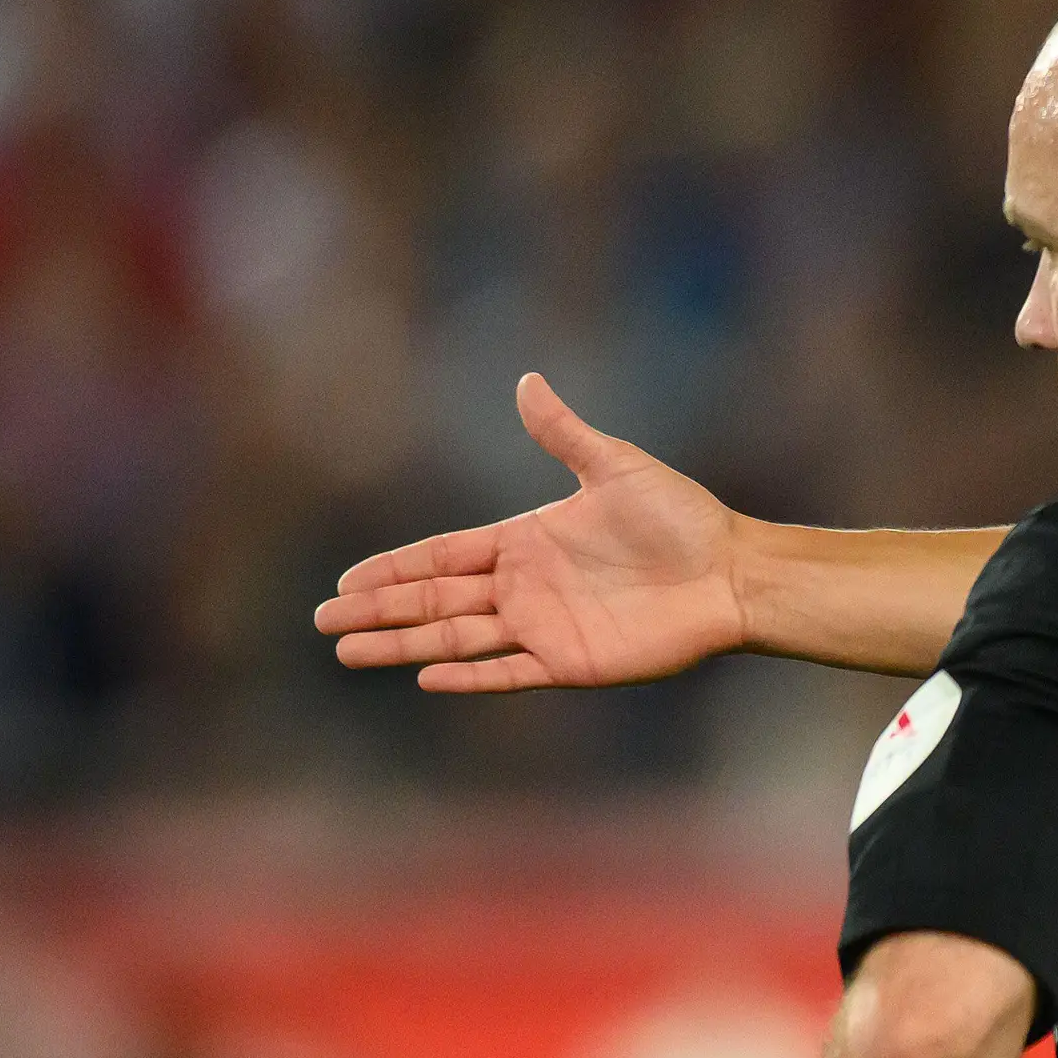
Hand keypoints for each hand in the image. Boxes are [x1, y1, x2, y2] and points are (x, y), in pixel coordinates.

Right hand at [315, 372, 750, 690]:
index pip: (442, 556)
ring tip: (348, 652)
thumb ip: (564, 433)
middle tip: (324, 621)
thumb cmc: (682, 519)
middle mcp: (525, 587)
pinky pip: (509, 673)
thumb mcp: (615, 467)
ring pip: (456, 639)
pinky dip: (469, 677)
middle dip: (378, 610)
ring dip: (403, 645)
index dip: (392, 567)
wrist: (733, 573)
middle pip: (434, 600)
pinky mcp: (572, 662)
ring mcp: (545, 627)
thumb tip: (527, 380)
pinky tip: (426, 677)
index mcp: (525, 541)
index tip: (345, 580)